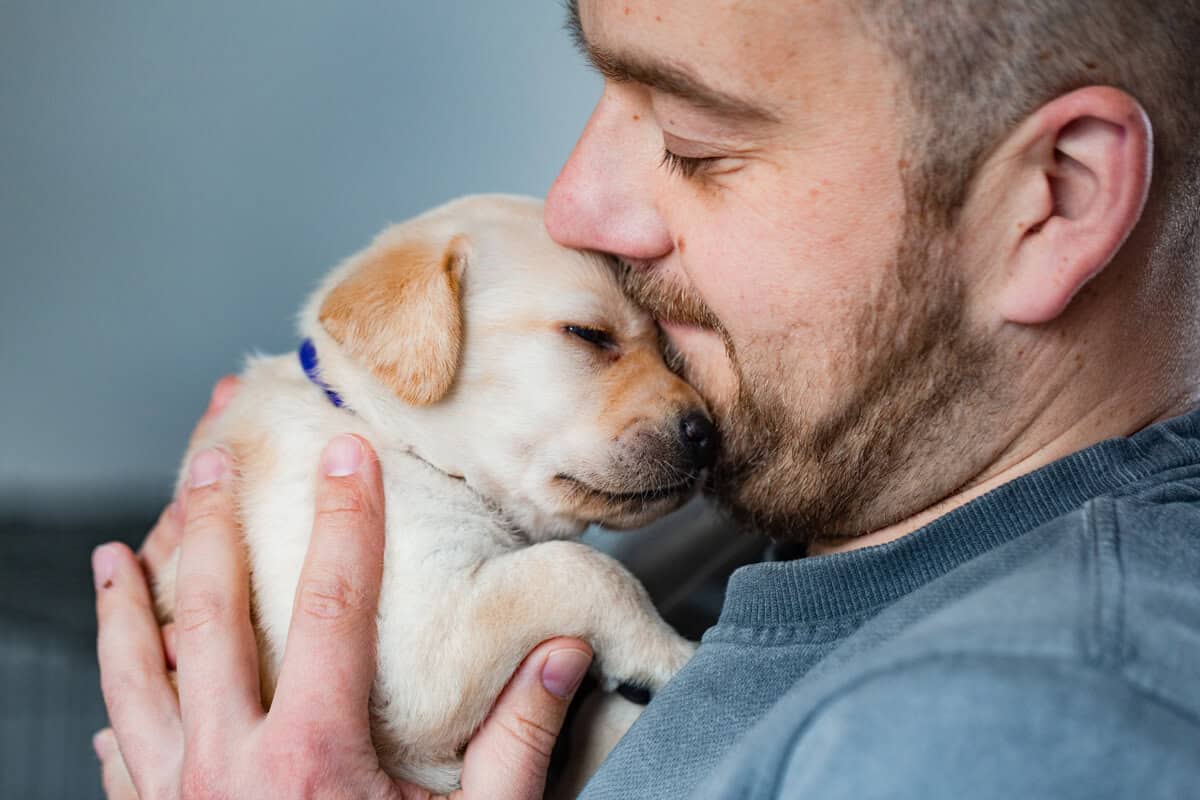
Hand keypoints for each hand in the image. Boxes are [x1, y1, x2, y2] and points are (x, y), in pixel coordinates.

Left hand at [94, 378, 592, 798]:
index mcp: (313, 754)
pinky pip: (121, 756)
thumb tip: (559, 656)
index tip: (344, 450)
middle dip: (204, 526)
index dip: (344, 517)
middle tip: (207, 459)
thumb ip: (517, 746)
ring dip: (125, 605)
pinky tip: (110, 693)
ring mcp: (178, 798)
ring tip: (114, 549)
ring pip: (134, 677)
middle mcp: (229, 765)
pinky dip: (115, 708)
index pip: (328, 601)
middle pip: (207, 615)